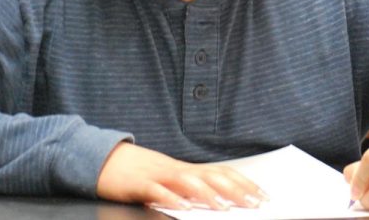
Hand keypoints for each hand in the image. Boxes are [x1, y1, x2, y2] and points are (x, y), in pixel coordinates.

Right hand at [95, 142, 266, 208]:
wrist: (105, 160)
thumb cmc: (140, 173)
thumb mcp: (169, 180)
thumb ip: (191, 188)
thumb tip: (220, 199)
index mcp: (187, 170)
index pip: (222, 173)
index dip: (244, 183)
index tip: (263, 194)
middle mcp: (177, 170)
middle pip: (212, 176)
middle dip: (236, 190)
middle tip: (256, 203)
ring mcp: (159, 175)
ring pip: (188, 182)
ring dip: (208, 195)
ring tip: (224, 208)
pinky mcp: (139, 184)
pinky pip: (157, 191)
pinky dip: (170, 199)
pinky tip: (182, 208)